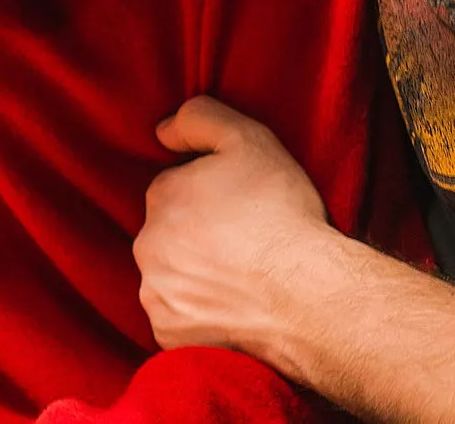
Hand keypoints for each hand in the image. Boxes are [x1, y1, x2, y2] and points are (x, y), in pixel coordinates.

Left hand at [134, 97, 333, 360]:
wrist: (307, 297)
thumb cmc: (281, 215)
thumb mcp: (249, 139)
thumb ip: (199, 118)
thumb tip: (163, 131)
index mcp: (162, 195)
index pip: (177, 187)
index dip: (212, 194)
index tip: (243, 206)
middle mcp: (147, 245)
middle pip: (171, 232)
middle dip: (199, 234)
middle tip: (246, 242)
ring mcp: (156, 294)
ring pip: (172, 275)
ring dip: (196, 274)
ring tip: (244, 278)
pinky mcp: (169, 335)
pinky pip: (179, 318)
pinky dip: (200, 313)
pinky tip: (235, 307)